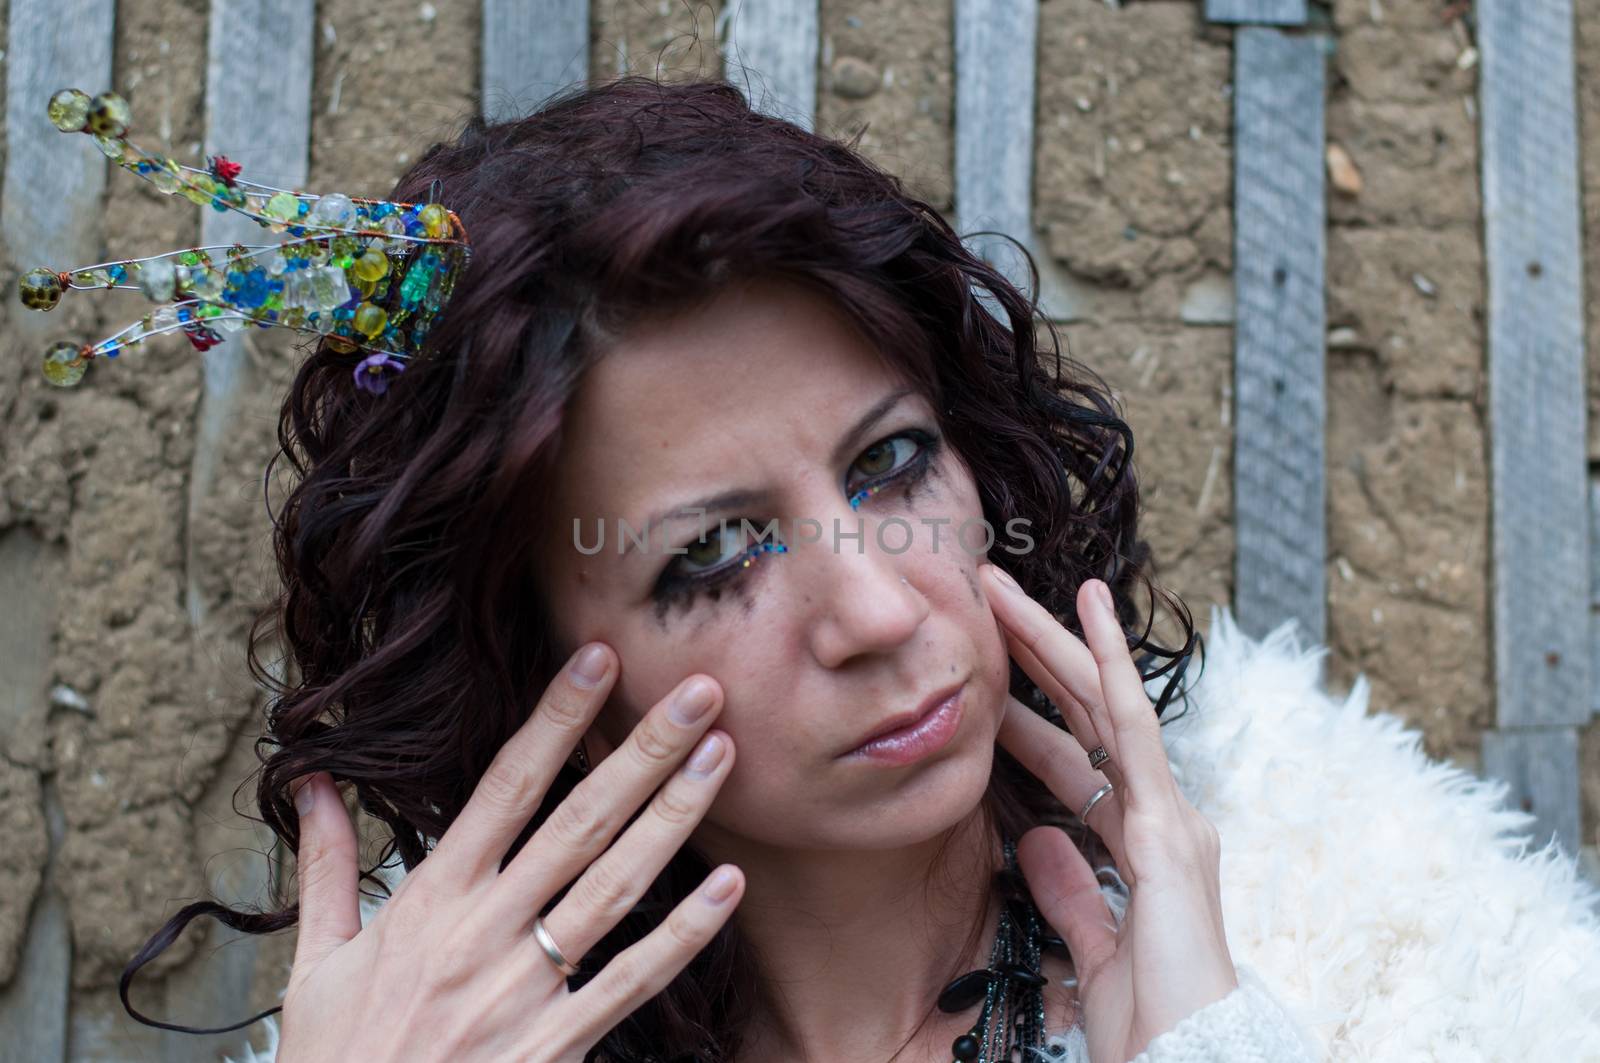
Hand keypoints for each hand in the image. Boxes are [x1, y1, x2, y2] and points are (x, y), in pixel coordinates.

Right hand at [277, 643, 741, 1061]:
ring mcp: (525, 990)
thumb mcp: (316, 961)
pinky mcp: (559, 1045)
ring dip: (675, 817)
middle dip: (643, 750)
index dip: (555, 719)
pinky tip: (726, 884)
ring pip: (615, 885)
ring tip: (721, 757)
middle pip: (579, 822)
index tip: (598, 658)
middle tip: (699, 692)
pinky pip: (634, 980)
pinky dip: (684, 932)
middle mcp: (483, 933)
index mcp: (428, 902)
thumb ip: (325, 866)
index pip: (504, 787)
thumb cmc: (337, 1058)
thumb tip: (312, 785)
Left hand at [979, 564, 1236, 1062]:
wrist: (1185, 1056)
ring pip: (1102, 703)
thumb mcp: (1091, 942)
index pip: (1076, 759)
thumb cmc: (1149, 1017)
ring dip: (1056, 640)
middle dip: (1035, 654)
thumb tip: (1033, 838)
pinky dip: (1110, 667)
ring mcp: (1167, 813)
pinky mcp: (1165, 822)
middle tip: (985, 600)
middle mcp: (1159, 816)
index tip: (986, 682)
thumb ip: (1069, 887)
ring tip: (1008, 589)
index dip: (1030, 715)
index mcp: (1139, 844)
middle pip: (1084, 715)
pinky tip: (1090, 617)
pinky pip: (1133, 728)